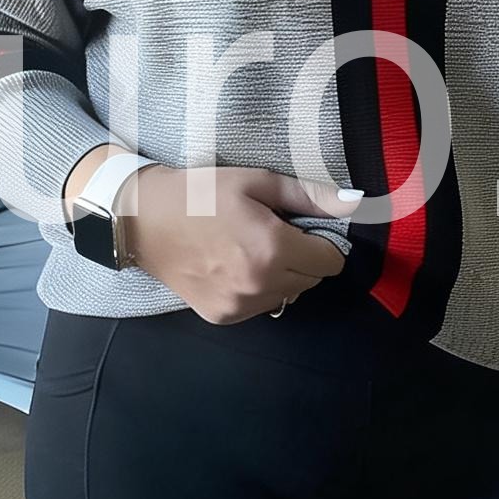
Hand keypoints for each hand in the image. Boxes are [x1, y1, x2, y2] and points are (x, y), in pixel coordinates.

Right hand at [119, 164, 352, 324]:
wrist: (142, 220)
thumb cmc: (200, 194)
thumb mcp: (256, 182)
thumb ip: (309, 196)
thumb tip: (356, 202)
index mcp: (273, 249)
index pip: (331, 261)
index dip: (323, 242)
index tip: (303, 228)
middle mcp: (260, 284)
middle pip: (312, 280)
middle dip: (303, 258)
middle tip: (273, 234)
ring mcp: (240, 305)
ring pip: (288, 295)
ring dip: (281, 276)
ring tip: (250, 250)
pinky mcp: (222, 316)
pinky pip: (260, 306)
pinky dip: (257, 290)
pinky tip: (233, 266)